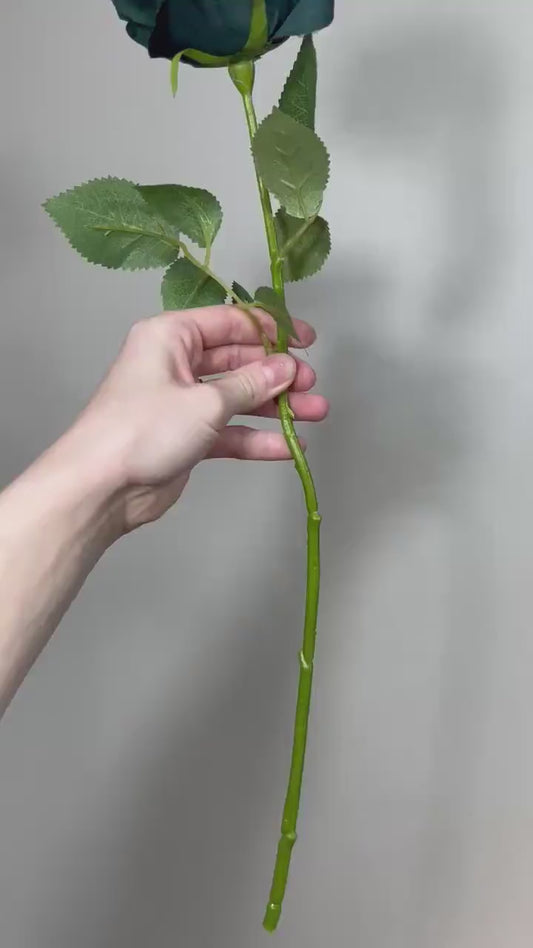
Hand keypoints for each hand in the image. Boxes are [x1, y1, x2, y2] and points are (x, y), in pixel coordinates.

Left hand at [63, 305, 327, 532]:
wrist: (102, 487)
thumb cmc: (142, 429)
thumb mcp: (205, 402)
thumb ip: (252, 384)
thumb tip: (287, 368)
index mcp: (171, 336)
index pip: (230, 322)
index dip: (271, 330)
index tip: (307, 341)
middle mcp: (176, 364)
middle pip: (238, 361)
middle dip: (278, 375)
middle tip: (311, 386)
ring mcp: (182, 402)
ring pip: (239, 398)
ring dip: (276, 408)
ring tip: (315, 414)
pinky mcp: (186, 437)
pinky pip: (230, 432)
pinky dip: (257, 439)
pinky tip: (289, 448)